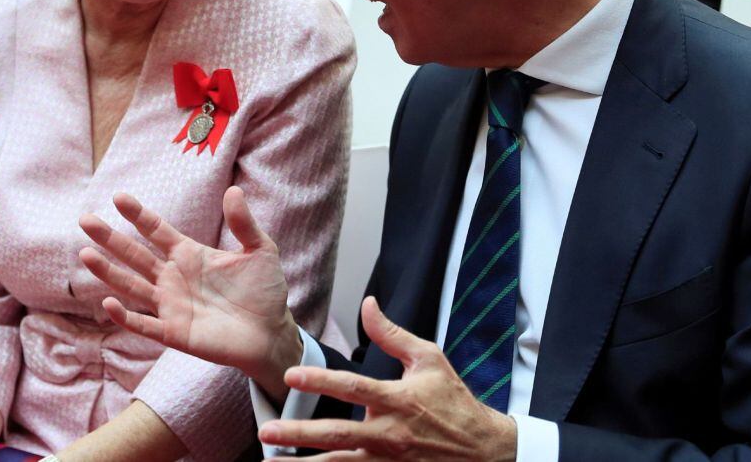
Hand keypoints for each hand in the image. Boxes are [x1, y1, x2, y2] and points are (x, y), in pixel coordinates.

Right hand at [79, 187, 301, 398]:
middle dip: (110, 238)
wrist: (271, 333)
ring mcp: (170, 305)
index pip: (156, 230)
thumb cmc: (264, 291)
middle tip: (85, 219)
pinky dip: (125, 316)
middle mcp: (173, 277)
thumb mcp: (260, 250)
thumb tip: (233, 191)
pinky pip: (143, 323)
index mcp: (189, 254)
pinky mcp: (174, 332)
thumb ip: (244, 223)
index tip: (118, 197)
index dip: (138, 214)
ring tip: (84, 253)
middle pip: (135, 254)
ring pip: (131, 285)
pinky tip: (108, 302)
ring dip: (108, 272)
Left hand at [258, 297, 517, 460]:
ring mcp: (389, 461)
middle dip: (299, 433)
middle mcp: (390, 433)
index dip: (321, 381)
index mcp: (398, 400)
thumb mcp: (429, 358)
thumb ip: (392, 334)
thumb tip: (368, 304)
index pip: (353, 388)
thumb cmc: (453, 400)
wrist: (483, 450)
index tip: (291, 375)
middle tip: (267, 431)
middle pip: (338, 434)